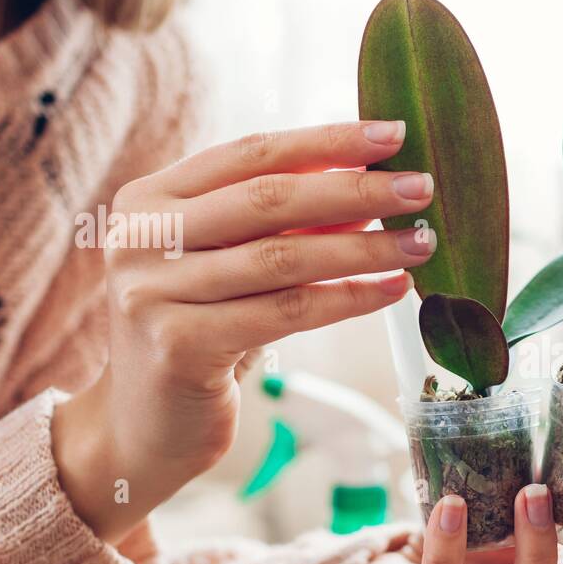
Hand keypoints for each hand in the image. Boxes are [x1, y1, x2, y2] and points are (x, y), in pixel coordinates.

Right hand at [53, 121, 436, 541]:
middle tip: (422, 187)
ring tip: (421, 242)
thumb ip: (284, 224)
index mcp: (149, 199)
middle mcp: (140, 237)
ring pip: (283, 258)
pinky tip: (392, 290)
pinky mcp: (178, 346)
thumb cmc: (201, 337)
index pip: (251, 153)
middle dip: (355, 189)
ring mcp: (152, 291)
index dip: (326, 141)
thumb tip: (371, 179)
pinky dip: (347, 299)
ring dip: (364, 248)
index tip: (394, 133)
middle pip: (268, 199)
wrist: (145, 430)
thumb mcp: (234, 267)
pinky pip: (285, 313)